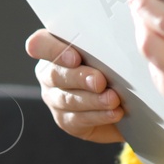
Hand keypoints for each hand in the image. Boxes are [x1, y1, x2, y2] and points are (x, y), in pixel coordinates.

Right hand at [26, 28, 124, 143]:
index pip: (40, 44)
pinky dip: (98, 116)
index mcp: (53, 47)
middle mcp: (49, 73)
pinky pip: (78, 119)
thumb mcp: (107, 50)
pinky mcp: (65, 119)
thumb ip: (102, 45)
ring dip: (93, 100)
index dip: (53, 50)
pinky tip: (114, 113)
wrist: (123, 96)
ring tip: (112, 99)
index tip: (75, 58)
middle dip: (79, 78)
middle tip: (100, 81)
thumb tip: (114, 46)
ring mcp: (54, 98)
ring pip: (67, 100)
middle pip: (55, 75)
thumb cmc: (112, 64)